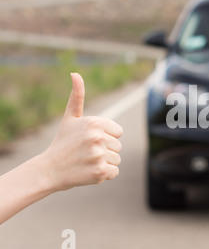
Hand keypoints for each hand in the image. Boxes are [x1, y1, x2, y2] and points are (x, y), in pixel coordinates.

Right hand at [39, 73, 122, 191]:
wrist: (49, 170)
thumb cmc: (62, 142)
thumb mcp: (70, 118)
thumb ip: (77, 96)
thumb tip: (75, 74)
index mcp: (94, 123)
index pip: (118, 132)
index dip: (106, 137)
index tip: (90, 140)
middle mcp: (97, 137)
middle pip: (118, 146)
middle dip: (105, 150)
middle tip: (85, 152)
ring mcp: (98, 155)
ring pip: (116, 159)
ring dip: (105, 163)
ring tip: (86, 161)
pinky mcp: (100, 171)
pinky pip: (114, 172)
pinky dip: (104, 174)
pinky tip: (89, 170)